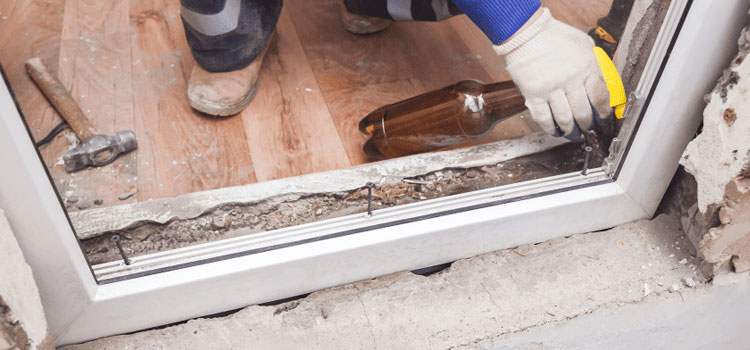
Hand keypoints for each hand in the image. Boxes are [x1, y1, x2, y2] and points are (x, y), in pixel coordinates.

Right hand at [494, 8, 610, 137]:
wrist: (527, 33)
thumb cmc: (555, 36)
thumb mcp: (584, 45)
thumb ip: (594, 63)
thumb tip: (603, 82)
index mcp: (587, 68)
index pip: (600, 99)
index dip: (603, 114)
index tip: (602, 120)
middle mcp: (571, 80)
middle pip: (584, 113)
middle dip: (587, 125)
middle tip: (587, 128)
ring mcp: (551, 89)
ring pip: (565, 120)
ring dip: (571, 132)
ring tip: (573, 134)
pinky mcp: (534, 94)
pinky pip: (544, 119)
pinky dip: (551, 129)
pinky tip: (555, 131)